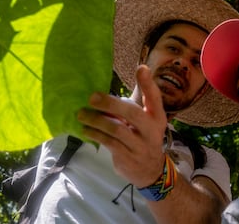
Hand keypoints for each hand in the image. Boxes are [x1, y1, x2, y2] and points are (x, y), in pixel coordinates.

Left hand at [77, 65, 166, 187]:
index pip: (155, 97)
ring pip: (117, 129)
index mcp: (157, 116)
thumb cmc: (142, 136)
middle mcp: (151, 130)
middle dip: (111, 104)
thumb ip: (133, 103)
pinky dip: (95, 134)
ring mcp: (140, 145)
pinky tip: (85, 130)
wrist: (150, 171)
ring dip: (96, 120)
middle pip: (132, 113)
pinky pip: (109, 143)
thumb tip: (110, 87)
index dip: (148, 83)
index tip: (141, 68)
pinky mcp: (128, 157)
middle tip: (92, 97)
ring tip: (81, 114)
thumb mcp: (145, 120)